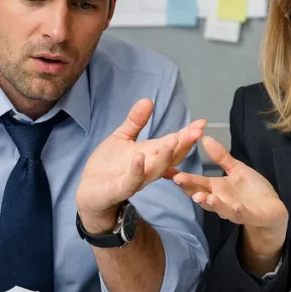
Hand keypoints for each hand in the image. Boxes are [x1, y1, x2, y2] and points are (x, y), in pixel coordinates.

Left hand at [76, 98, 205, 232]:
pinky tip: (140, 156)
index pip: (173, 142)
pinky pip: (132, 180)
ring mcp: (137, 179)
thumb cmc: (108, 165)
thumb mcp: (122, 137)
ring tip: (174, 140)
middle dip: (185, 144)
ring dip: (166, 155)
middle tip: (197, 131)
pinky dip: (138, 169)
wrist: (89, 191)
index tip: (202, 123)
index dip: (187, 133)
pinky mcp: (121, 188)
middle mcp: (148, 167)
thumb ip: (135, 122)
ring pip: (157, 169)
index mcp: (150, 153)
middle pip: (172, 156)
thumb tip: (148, 100)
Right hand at [172, 136, 288, 258]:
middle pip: (201, 194)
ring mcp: (232, 209)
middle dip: (189, 188)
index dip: (182, 176)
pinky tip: (233, 206)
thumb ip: (221, 157)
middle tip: (177, 180)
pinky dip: (235, 210)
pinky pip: (240, 213)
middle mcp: (220, 200)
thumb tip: (205, 138)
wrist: (272, 210)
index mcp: (216, 188)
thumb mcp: (236, 169)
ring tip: (200, 196)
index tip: (167, 170)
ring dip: (208, 202)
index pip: (195, 181)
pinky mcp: (248, 215)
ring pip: (218, 207)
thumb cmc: (253, 191)